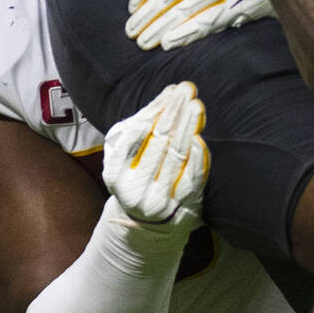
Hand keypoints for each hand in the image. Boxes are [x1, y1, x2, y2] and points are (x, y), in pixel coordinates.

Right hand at [101, 83, 208, 231]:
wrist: (148, 221)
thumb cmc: (138, 172)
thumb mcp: (130, 151)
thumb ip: (145, 122)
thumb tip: (169, 92)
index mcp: (114, 173)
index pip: (136, 134)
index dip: (155, 110)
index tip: (171, 91)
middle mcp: (132, 189)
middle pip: (158, 142)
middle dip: (174, 112)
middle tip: (187, 90)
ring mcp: (157, 200)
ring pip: (176, 156)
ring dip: (187, 127)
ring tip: (196, 105)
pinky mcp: (180, 206)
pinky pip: (191, 177)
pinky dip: (197, 156)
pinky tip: (199, 138)